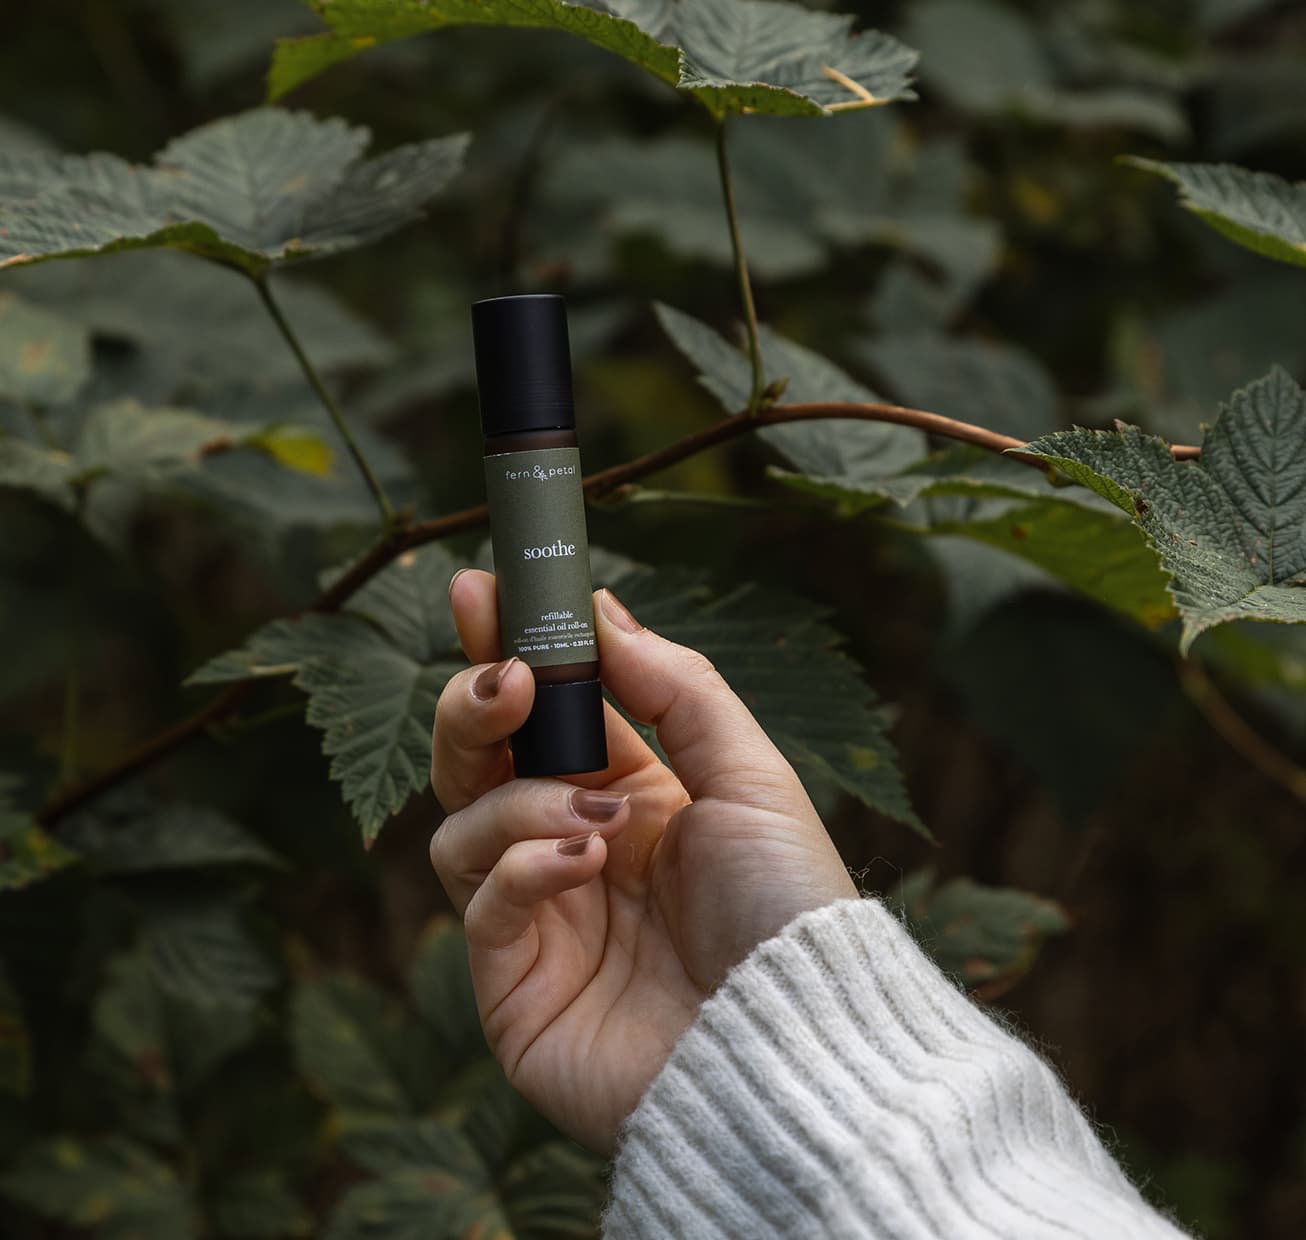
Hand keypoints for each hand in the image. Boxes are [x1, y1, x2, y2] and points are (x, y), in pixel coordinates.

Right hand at [429, 571, 856, 1151]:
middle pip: (477, 761)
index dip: (508, 650)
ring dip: (522, 801)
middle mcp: (572, 848)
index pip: (544, 712)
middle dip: (475, 707)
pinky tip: (581, 865)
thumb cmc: (788, 906)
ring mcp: (539, 918)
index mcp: (628, 795)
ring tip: (596, 820)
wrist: (796, 1041)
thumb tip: (604, 611)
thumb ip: (676, 687)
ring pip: (462, 824)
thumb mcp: (749, 773)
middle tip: (504, 679)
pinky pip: (478, 902)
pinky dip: (520, 867)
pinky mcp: (513, 985)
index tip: (481, 592)